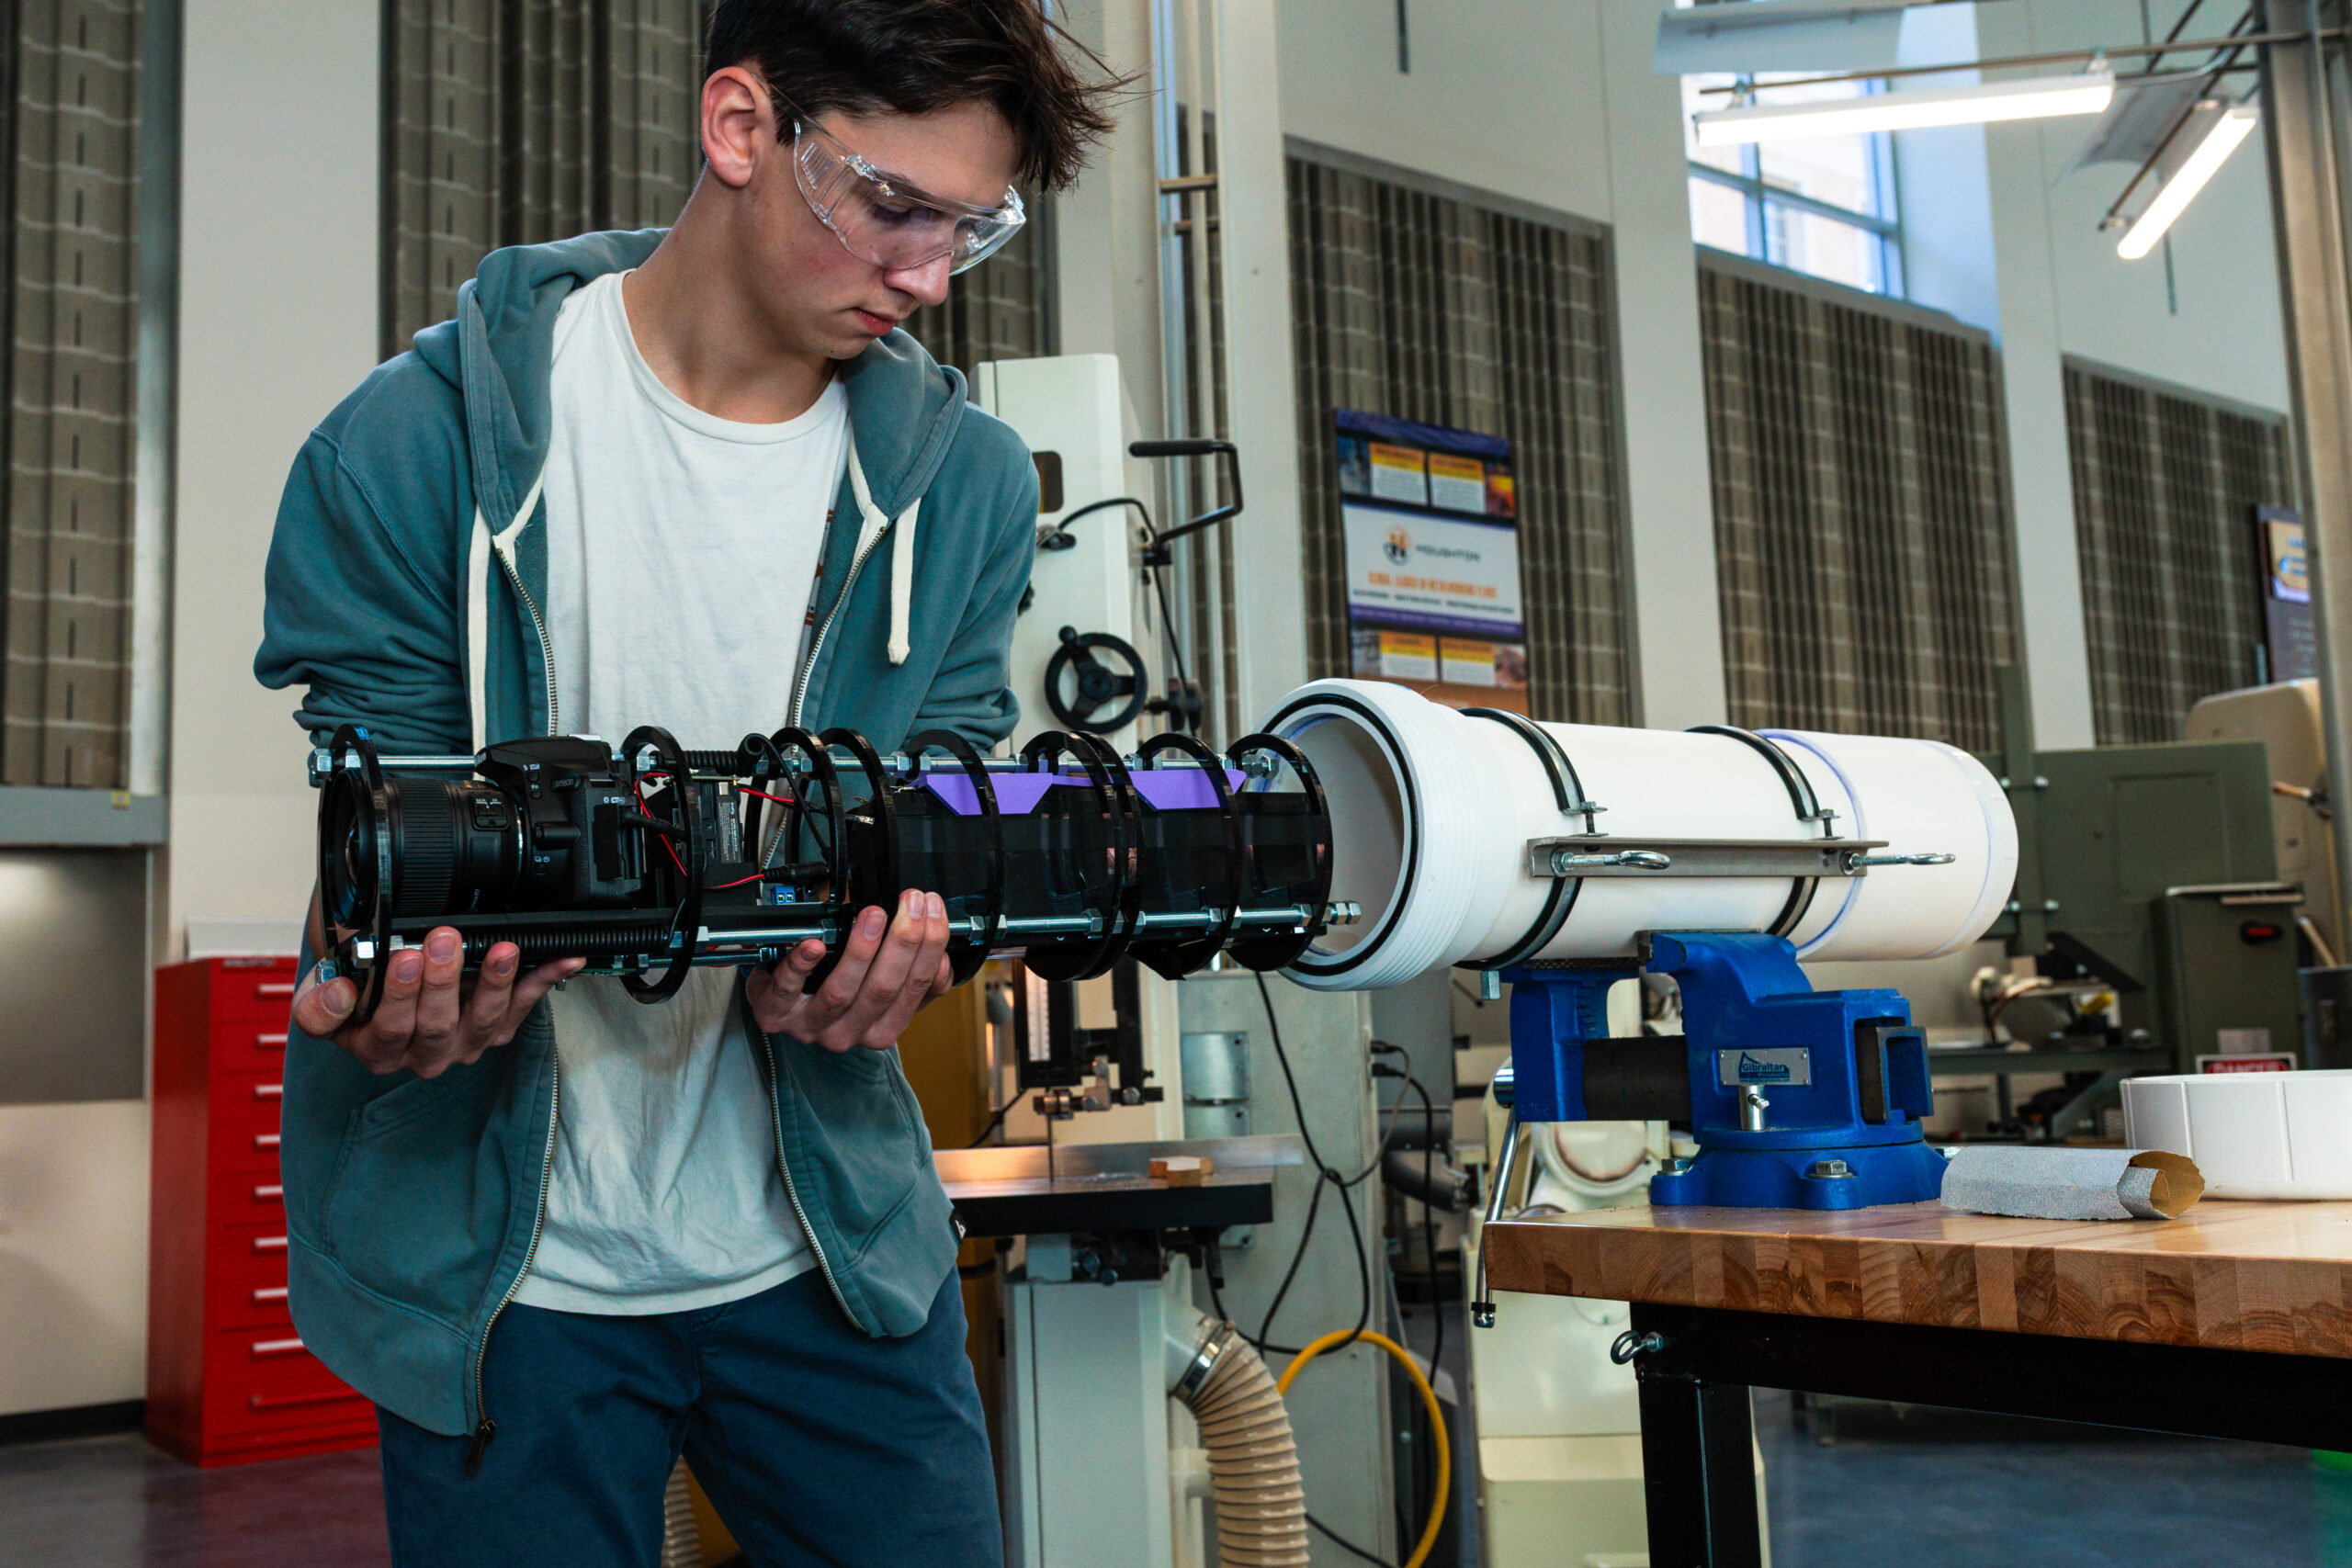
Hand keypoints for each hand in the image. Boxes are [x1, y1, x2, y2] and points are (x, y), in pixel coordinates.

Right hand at [295, 926, 584, 1078]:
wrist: (382, 991)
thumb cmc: (355, 992)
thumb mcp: (320, 999)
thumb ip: (319, 1003)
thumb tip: (337, 993)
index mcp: (378, 1049)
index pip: (389, 1029)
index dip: (398, 995)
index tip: (404, 958)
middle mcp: (424, 1054)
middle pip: (437, 1024)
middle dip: (443, 980)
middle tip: (444, 939)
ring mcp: (464, 1044)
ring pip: (484, 1020)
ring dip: (496, 982)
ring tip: (501, 950)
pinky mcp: (496, 1030)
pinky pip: (524, 1006)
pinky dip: (545, 979)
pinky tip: (566, 960)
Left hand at [745, 888, 953, 1051]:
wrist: (780, 1003)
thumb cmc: (832, 990)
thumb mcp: (879, 993)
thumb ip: (913, 982)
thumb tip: (942, 959)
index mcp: (882, 1029)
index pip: (917, 990)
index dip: (930, 949)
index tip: (933, 912)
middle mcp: (849, 1033)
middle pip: (883, 990)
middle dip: (903, 942)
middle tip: (911, 903)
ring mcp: (810, 1025)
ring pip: (841, 992)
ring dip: (861, 950)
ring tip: (873, 916)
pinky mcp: (775, 1012)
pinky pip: (788, 989)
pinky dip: (802, 964)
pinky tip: (814, 944)